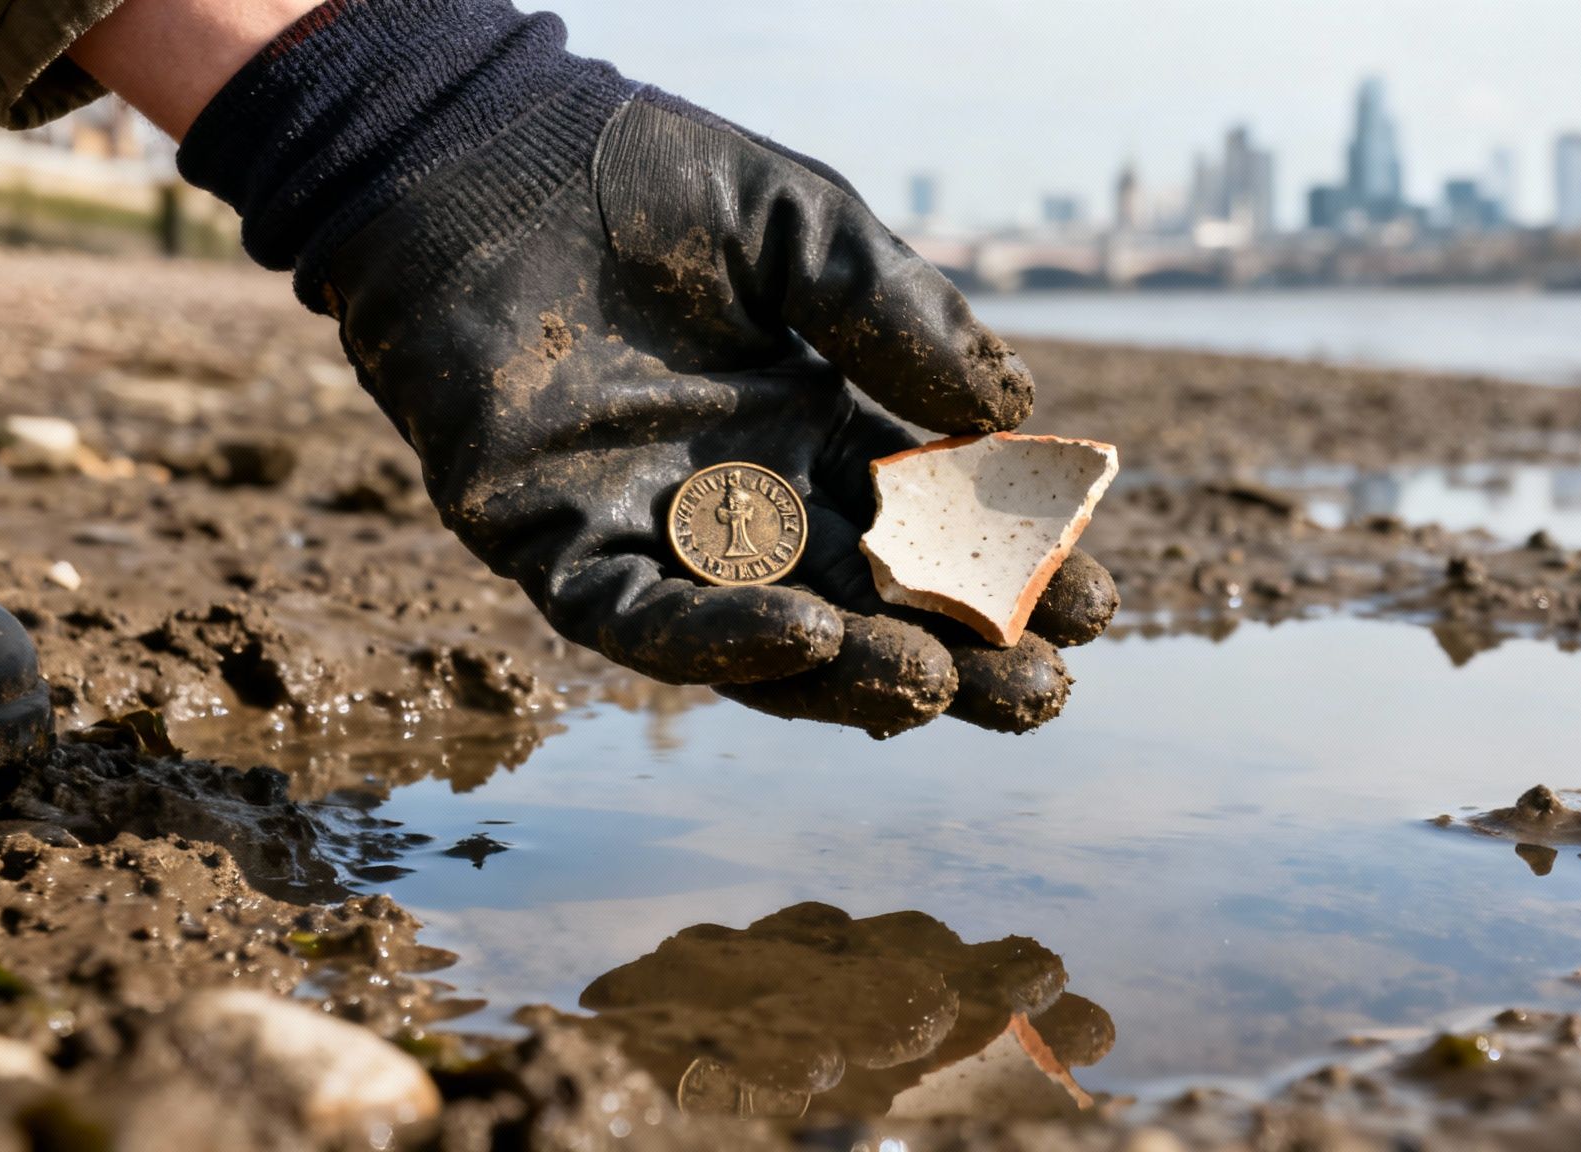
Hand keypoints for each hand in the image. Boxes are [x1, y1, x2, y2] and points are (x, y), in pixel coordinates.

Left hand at [324, 93, 1115, 736]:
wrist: (483, 158)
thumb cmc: (648, 182)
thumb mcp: (805, 229)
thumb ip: (900, 317)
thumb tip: (1013, 416)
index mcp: (812, 424)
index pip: (931, 516)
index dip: (1011, 561)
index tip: (1097, 597)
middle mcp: (745, 494)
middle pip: (870, 599)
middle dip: (963, 645)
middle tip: (1049, 686)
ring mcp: (655, 531)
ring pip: (770, 638)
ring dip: (858, 671)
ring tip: (952, 688)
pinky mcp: (557, 547)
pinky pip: (641, 621)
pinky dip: (721, 640)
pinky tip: (809, 638)